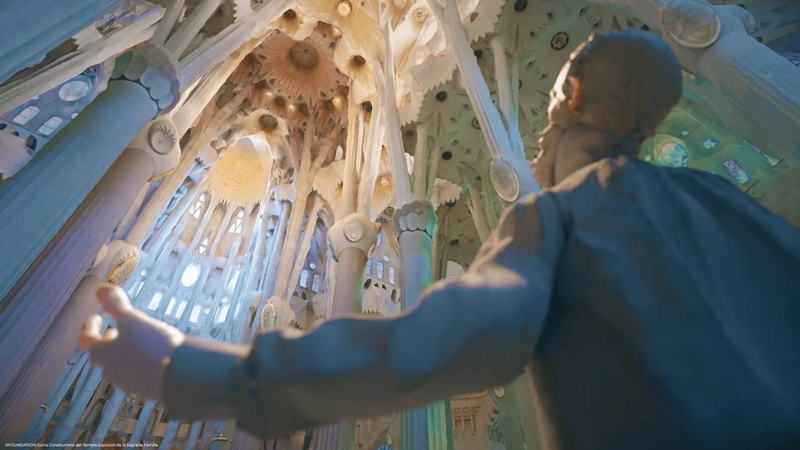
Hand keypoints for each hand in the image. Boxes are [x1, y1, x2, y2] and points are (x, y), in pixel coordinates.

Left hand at [79, 284, 184, 399]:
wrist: (178, 375)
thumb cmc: (150, 345)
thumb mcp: (133, 319)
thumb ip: (115, 304)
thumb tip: (100, 288)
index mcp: (103, 354)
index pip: (86, 340)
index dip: (89, 326)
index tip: (97, 317)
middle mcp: (111, 371)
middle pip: (102, 356)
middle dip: (107, 341)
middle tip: (113, 330)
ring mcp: (129, 382)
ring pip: (119, 366)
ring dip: (123, 354)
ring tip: (134, 343)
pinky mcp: (146, 388)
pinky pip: (137, 374)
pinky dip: (139, 364)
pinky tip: (152, 358)